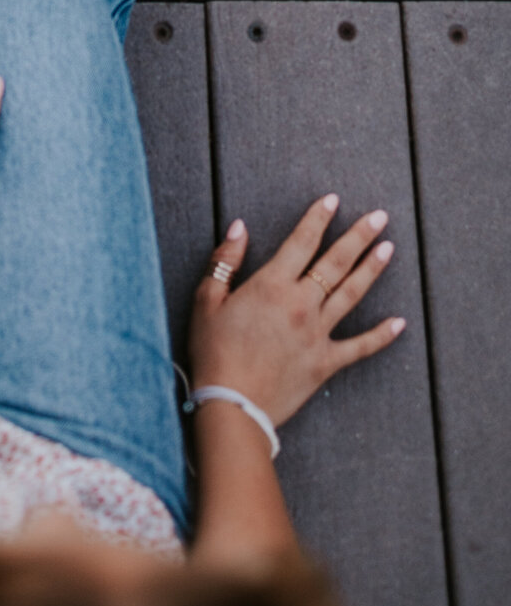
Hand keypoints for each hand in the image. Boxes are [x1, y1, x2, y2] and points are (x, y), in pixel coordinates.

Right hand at [188, 194, 406, 426]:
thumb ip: (225, 261)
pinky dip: (381, 335)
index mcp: (271, 286)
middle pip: (335, 263)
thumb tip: (239, 227)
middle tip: (379, 216)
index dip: (318, 219)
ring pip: (351, 295)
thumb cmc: (213, 352)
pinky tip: (400, 322)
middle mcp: (300, 304)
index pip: (301, 242)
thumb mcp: (206, 300)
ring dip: (371, 270)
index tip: (333, 200)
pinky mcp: (326, 363)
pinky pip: (360, 347)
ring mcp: (317, 334)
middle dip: (359, 236)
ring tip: (389, 249)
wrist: (231, 405)